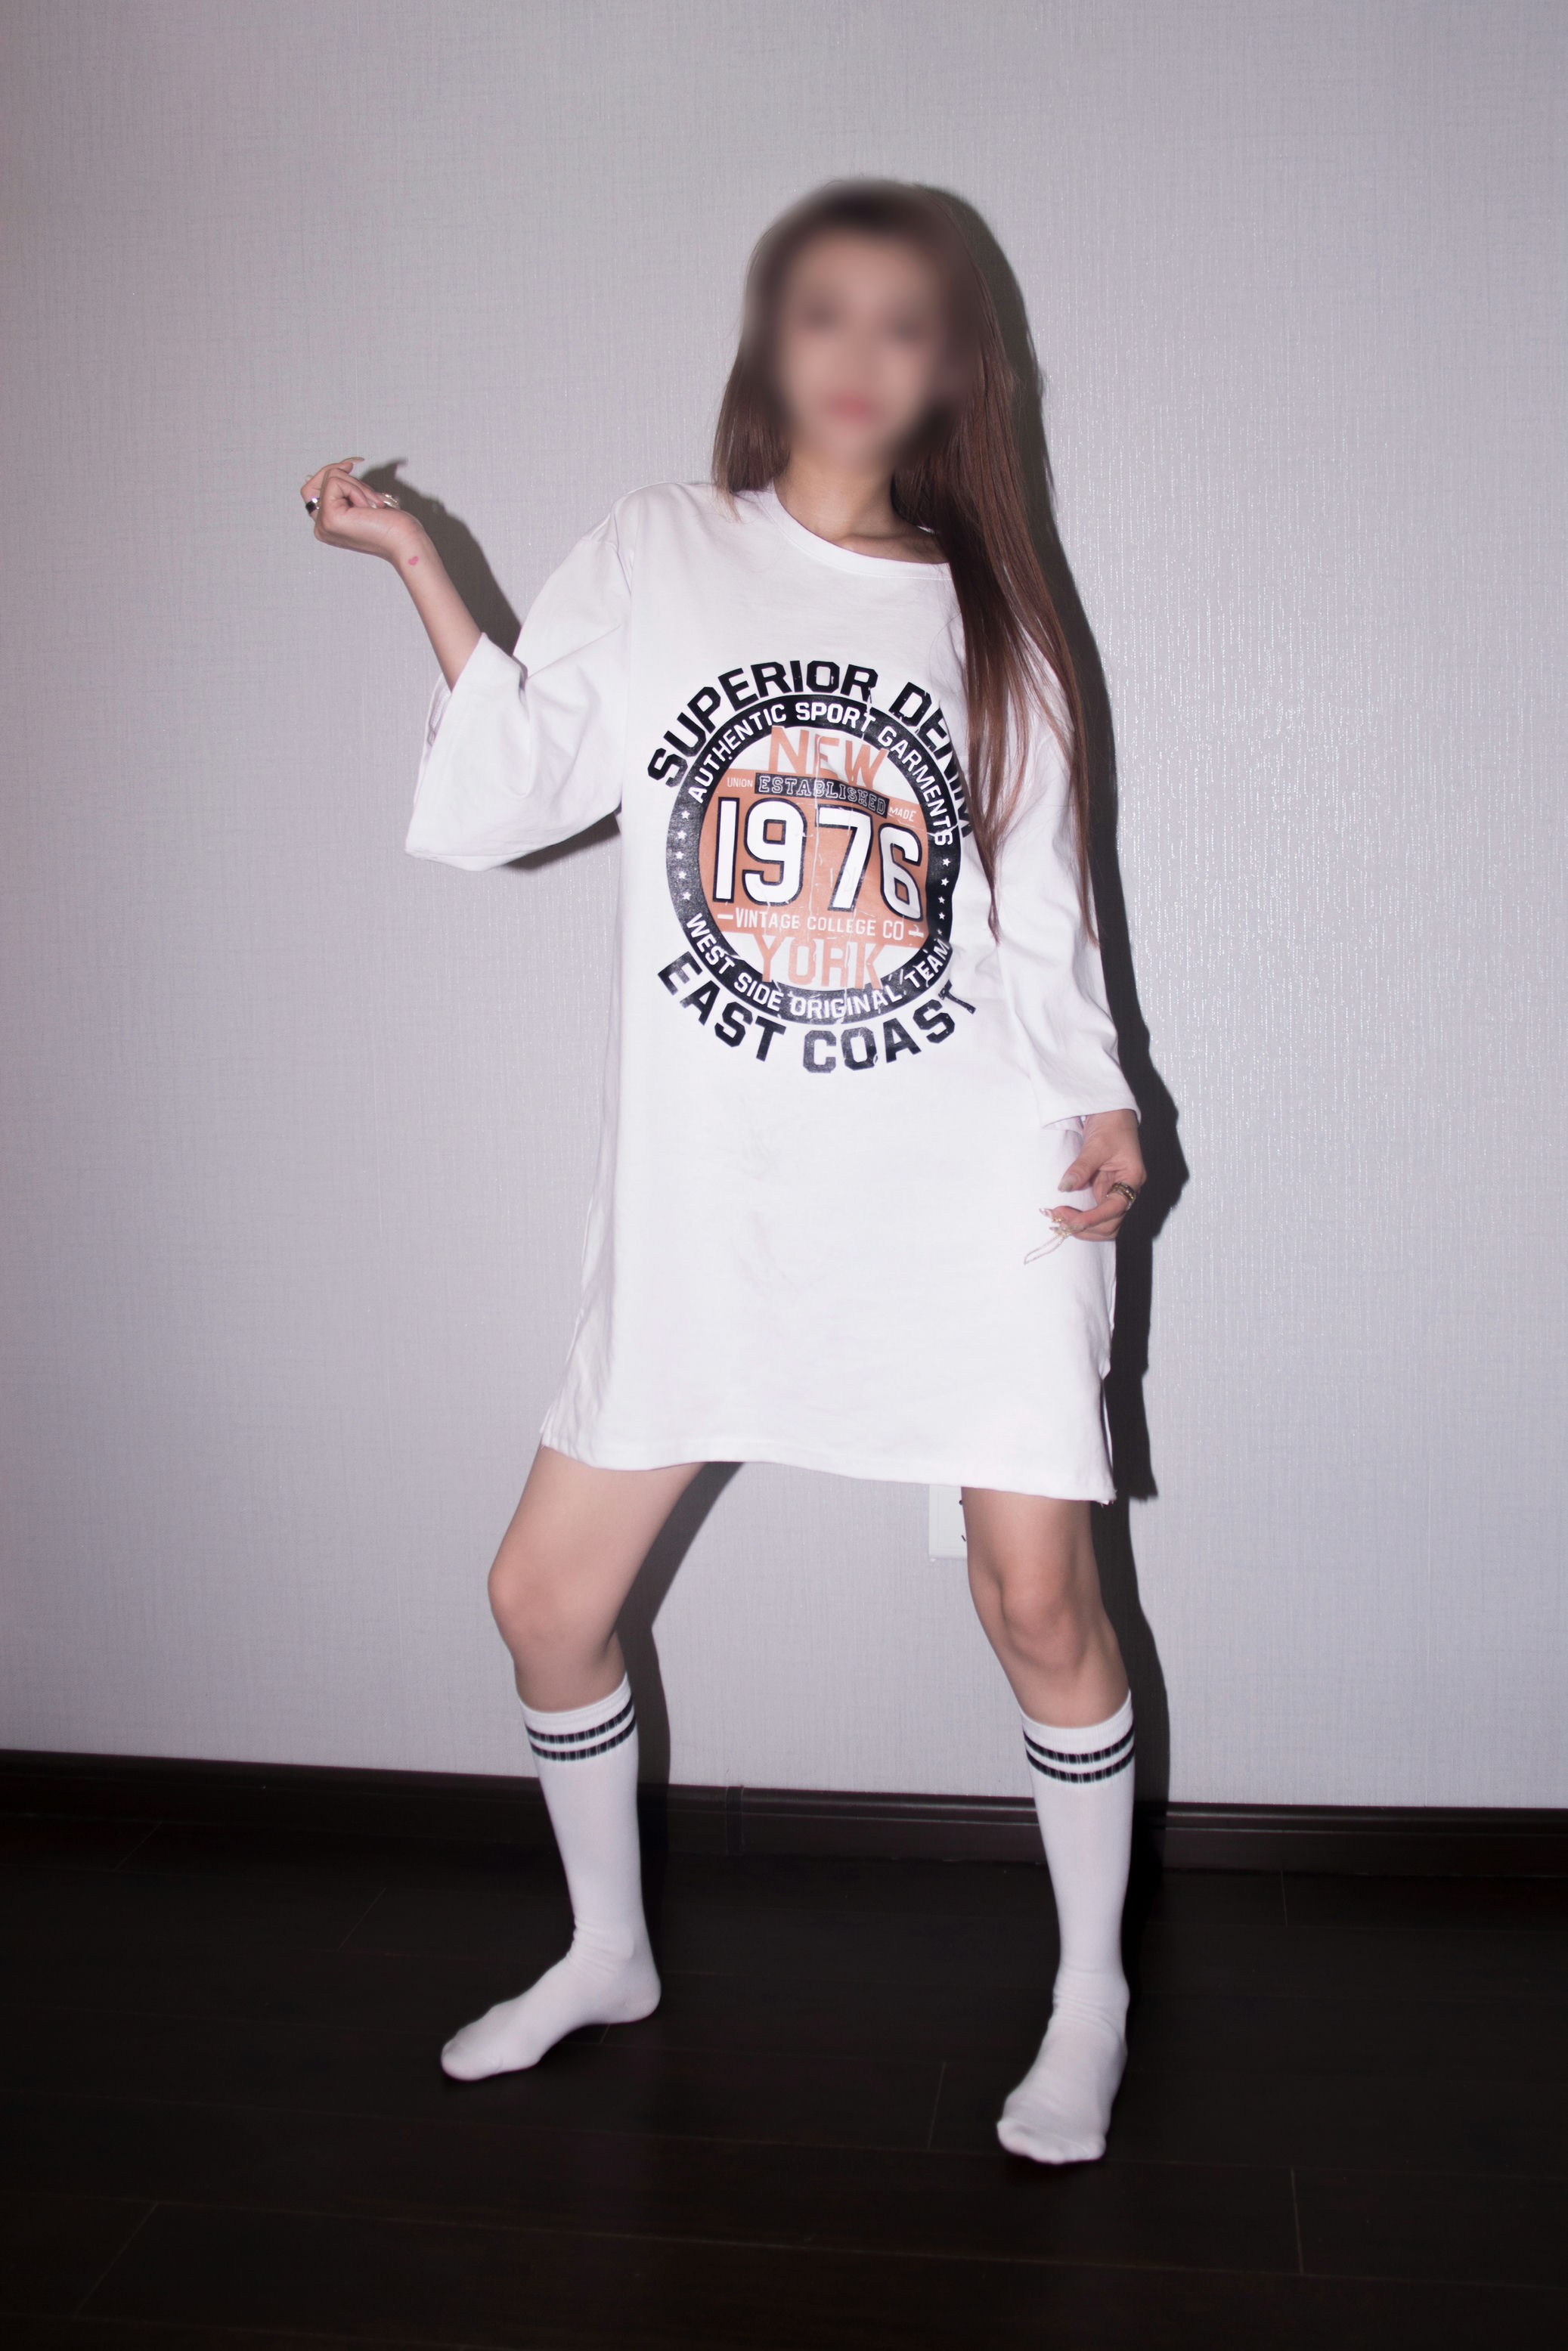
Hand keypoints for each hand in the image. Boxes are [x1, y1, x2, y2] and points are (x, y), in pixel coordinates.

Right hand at [299, 456, 422, 562]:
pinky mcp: (330, 518)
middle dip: (349, 478)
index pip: (312, 488)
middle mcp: (321, 527)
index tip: (351, 465)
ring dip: (358, 486)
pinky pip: (336, 482)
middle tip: (369, 493)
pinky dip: (357, 489)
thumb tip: (341, 466)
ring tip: (372, 505)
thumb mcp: (363, 501)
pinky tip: (368, 508)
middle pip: (320, 479)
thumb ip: (347, 490)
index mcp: (327, 525)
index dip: (330, 471)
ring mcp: (323, 524)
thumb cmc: (392, 526)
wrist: (404, 541)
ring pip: (331, 477)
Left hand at [1048, 1108, 1144, 1241]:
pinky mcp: (1104, 1189)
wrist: (1112, 1112)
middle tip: (1059, 1221)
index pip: (1114, 1210)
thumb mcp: (1096, 1144)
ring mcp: (1115, 1191)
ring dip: (1083, 1227)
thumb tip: (1065, 1187)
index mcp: (1132, 1179)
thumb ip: (1082, 1167)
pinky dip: (1081, 1218)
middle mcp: (1127, 1190)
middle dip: (1086, 1228)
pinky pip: (1095, 1212)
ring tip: (1060, 1221)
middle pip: (1111, 1225)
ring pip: (1104, 1223)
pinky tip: (1065, 1214)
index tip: (1070, 1220)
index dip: (1092, 1219)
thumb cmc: (1112, 1125)